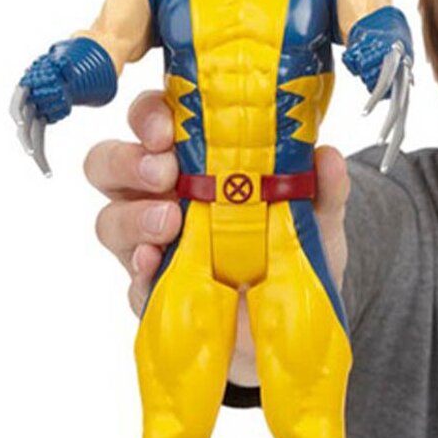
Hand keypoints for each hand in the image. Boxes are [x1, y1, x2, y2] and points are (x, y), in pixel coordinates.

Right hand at [84, 90, 351, 387]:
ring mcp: (149, 247)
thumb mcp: (316, 219)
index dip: (149, 117)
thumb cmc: (288, 254)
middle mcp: (158, 198)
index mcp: (191, 164)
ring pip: (109, 220)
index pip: (151, 124)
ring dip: (133, 216)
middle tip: (164, 172)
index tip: (168, 127)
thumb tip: (328, 156)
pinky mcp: (153, 295)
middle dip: (129, 162)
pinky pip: (131, 281)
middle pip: (109, 165)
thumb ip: (323, 189)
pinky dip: (140, 271)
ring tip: (168, 223)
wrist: (290, 321)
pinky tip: (155, 264)